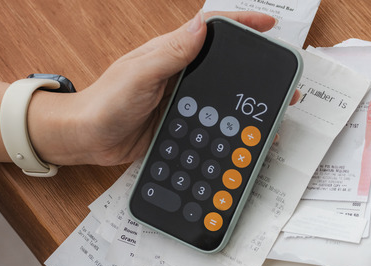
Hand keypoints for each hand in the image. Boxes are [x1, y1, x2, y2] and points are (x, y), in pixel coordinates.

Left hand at [28, 11, 277, 165]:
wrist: (86, 138)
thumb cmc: (105, 102)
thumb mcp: (139, 74)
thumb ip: (170, 53)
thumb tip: (200, 27)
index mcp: (172, 52)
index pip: (213, 29)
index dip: (243, 22)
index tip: (270, 24)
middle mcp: (181, 71)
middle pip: (226, 62)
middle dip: (257, 66)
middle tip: (284, 78)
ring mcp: (183, 97)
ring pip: (224, 93)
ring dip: (248, 100)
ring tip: (272, 111)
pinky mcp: (181, 122)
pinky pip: (213, 120)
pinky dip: (231, 126)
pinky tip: (243, 137)